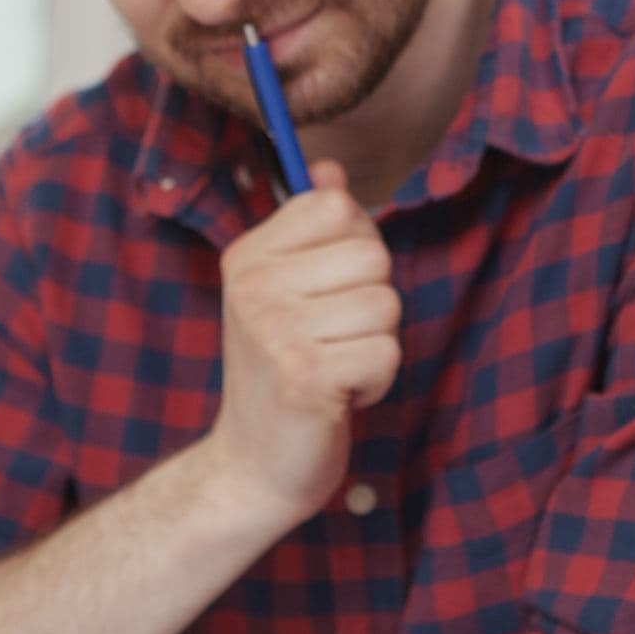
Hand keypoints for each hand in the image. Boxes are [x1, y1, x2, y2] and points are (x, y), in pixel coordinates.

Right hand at [205, 160, 398, 523]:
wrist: (251, 465)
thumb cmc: (280, 372)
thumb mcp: (283, 291)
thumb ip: (309, 229)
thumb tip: (329, 168)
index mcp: (247, 257)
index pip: (336, 206)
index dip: (355, 247)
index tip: (328, 289)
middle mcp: (254, 288)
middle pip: (372, 254)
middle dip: (371, 301)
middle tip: (332, 338)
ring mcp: (275, 332)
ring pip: (386, 305)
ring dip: (374, 345)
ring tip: (334, 368)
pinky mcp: (305, 377)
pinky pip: (386, 353)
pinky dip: (375, 382)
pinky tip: (338, 396)